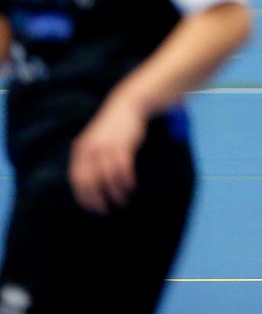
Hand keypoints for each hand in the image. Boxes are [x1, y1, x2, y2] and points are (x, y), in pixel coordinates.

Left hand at [70, 95, 147, 213]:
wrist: (128, 104)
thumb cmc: (112, 127)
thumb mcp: (94, 140)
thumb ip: (88, 158)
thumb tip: (88, 183)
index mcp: (81, 150)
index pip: (77, 179)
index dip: (83, 196)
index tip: (92, 209)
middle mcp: (91, 149)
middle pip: (91, 181)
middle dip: (98, 199)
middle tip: (106, 210)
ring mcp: (107, 147)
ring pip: (108, 177)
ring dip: (115, 192)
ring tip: (122, 200)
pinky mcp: (124, 145)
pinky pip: (123, 168)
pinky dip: (126, 180)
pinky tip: (131, 187)